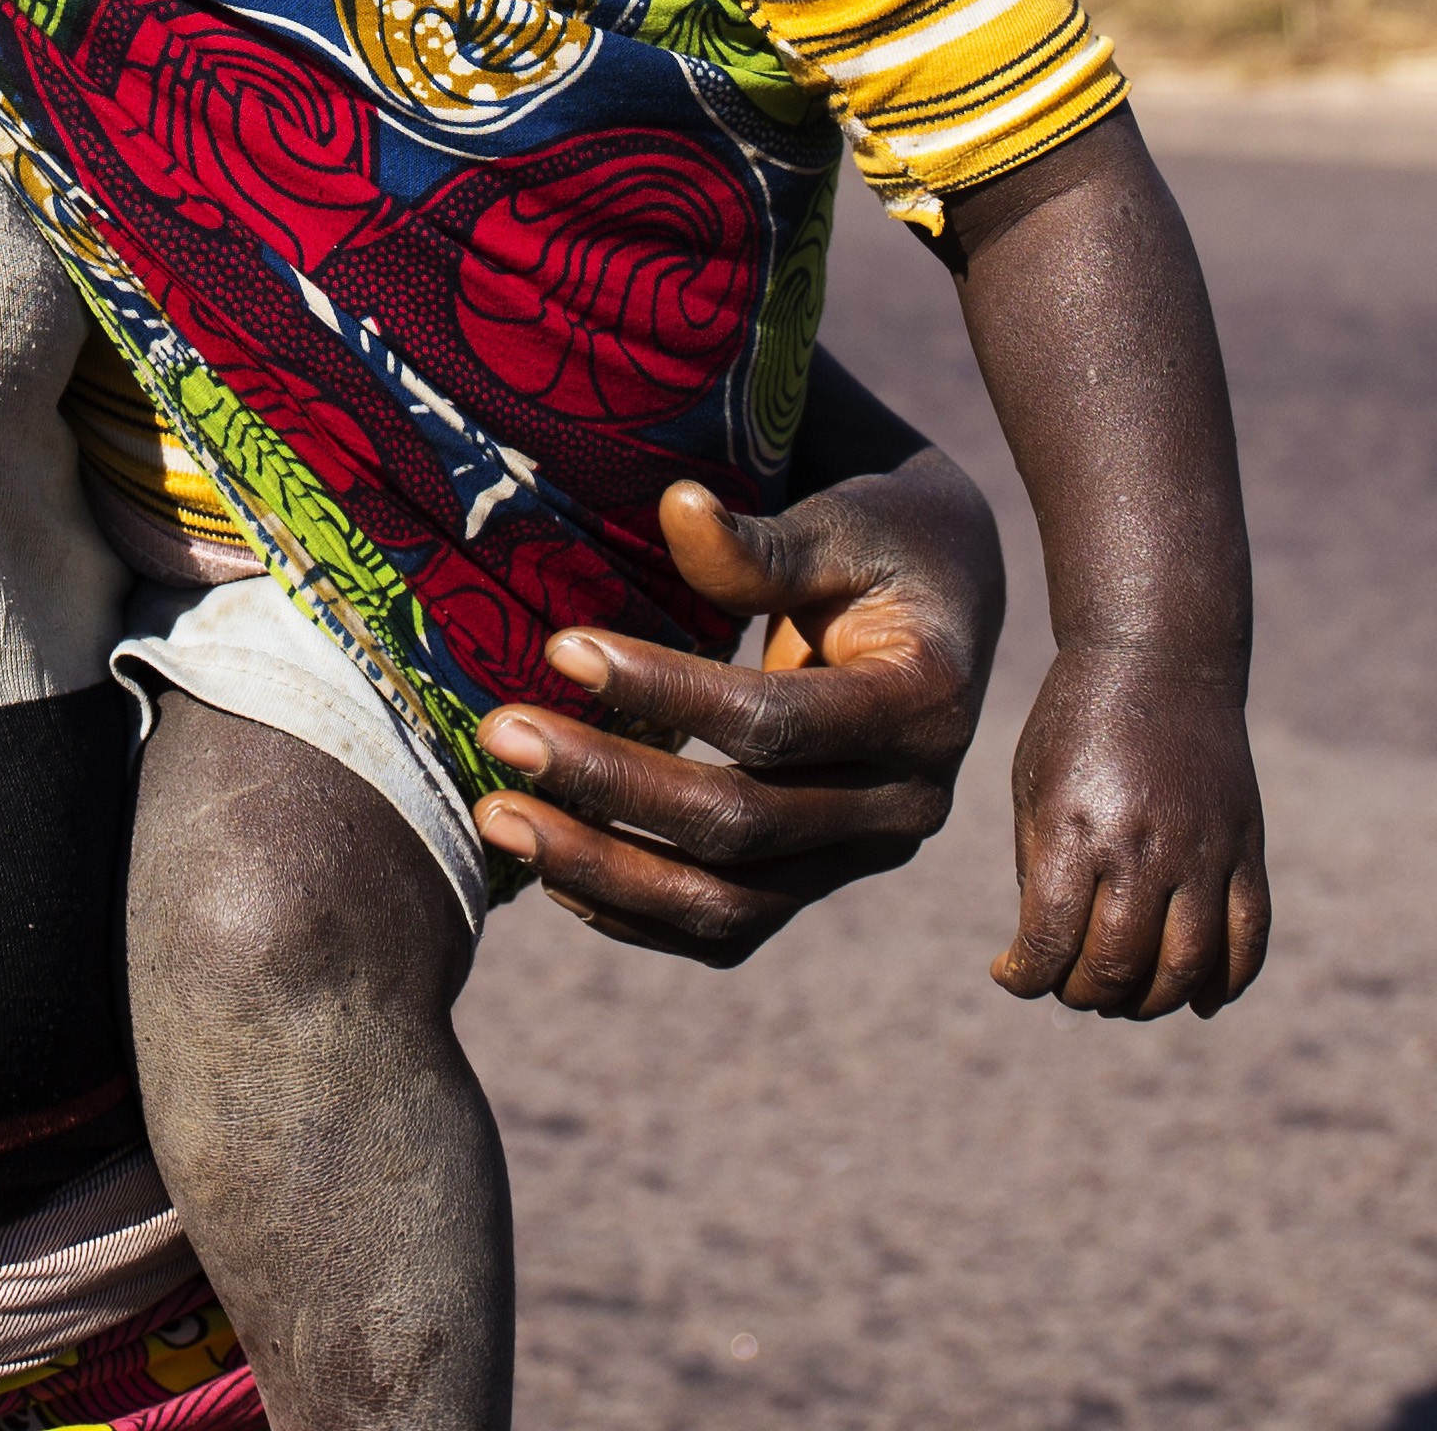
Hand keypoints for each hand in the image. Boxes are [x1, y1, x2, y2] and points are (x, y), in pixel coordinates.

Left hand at [468, 458, 1006, 963]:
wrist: (937, 611)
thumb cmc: (881, 547)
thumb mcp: (840, 526)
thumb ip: (763, 544)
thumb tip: (676, 508)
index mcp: (922, 705)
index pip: (772, 722)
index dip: (663, 691)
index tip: (560, 647)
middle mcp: (905, 804)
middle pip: (740, 827)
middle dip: (608, 785)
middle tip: (500, 735)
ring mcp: (863, 858)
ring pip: (724, 905)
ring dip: (601, 869)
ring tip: (499, 818)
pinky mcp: (819, 883)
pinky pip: (724, 927)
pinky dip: (633, 911)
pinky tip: (551, 869)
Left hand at [994, 641, 1268, 1014]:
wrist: (1159, 659)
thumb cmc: (1078, 722)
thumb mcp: (1033, 784)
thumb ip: (1038, 868)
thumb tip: (1045, 953)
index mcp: (1074, 826)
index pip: (1049, 940)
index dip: (1024, 976)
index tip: (1011, 973)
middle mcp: (1142, 843)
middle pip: (1116, 964)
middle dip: (1081, 993)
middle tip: (1068, 986)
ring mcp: (1204, 848)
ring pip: (1185, 966)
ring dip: (1149, 1002)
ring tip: (1122, 996)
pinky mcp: (1246, 846)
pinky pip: (1249, 937)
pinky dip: (1226, 982)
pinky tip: (1197, 999)